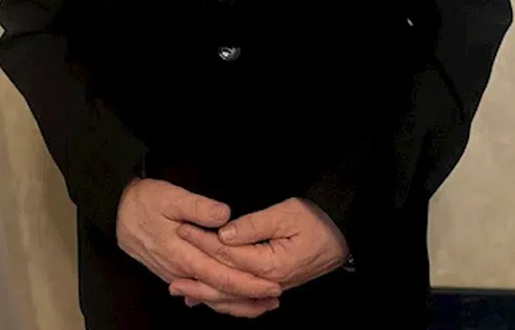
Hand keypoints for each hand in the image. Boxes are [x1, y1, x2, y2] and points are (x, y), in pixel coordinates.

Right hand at [115, 178, 283, 315]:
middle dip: (248, 298)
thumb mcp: (171, 196)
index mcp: (182, 253)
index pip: (222, 276)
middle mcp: (180, 270)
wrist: (116, 212)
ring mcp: (175, 274)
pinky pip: (199, 293)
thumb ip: (199, 207)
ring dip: (235, 303)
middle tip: (275, 298)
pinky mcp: (172, 273)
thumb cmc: (144, 201)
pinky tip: (230, 300)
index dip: (248, 283)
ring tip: (260, 304)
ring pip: (209, 297)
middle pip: (218, 293)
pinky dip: (218, 299)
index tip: (272, 285)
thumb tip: (225, 216)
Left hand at [170, 197, 348, 308]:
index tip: (182, 231)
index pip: (227, 254)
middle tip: (171, 280)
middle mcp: (269, 282)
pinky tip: (212, 299)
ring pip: (235, 297)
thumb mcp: (285, 214)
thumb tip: (223, 233)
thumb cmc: (316, 221)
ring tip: (184, 295)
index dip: (202, 242)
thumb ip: (252, 225)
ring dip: (208, 295)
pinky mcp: (274, 284)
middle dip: (197, 281)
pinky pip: (245, 298)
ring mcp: (272, 286)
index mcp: (269, 265)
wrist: (343, 233)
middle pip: (226, 284)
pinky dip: (227, 300)